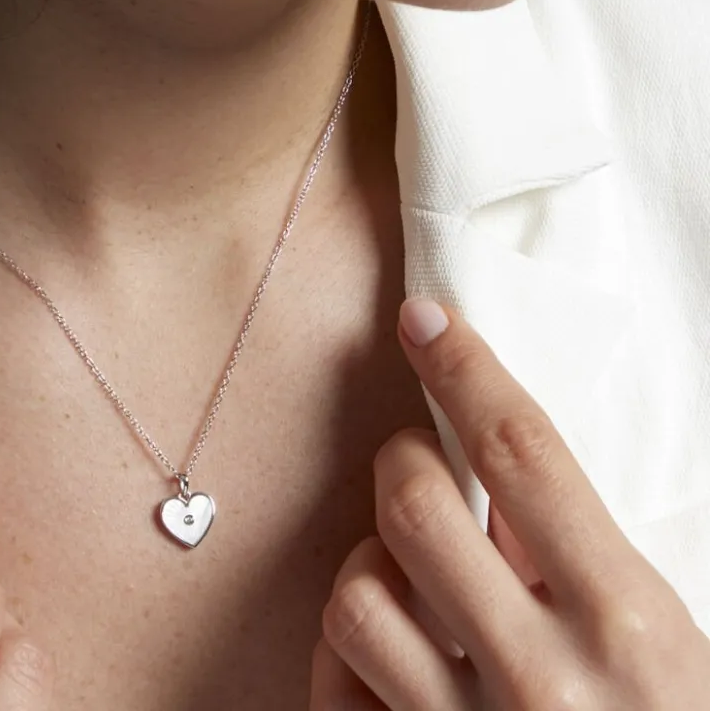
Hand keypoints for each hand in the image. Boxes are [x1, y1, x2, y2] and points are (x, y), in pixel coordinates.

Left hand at [314, 299, 708, 709]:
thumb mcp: (661, 641)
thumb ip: (578, 556)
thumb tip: (488, 474)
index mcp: (626, 623)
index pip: (524, 452)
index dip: (466, 369)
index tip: (424, 319)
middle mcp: (541, 677)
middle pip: (415, 500)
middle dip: (405, 459)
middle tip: (421, 465)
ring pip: (358, 588)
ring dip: (372, 559)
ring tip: (410, 575)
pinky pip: (333, 671)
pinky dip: (345, 641)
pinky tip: (384, 643)